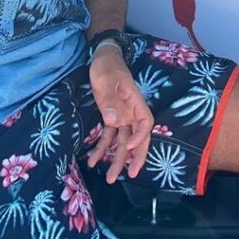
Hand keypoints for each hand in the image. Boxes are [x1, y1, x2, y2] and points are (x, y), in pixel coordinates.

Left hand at [87, 45, 153, 182]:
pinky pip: (108, 137)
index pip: (145, 123)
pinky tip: (92, 161)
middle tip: (132, 174)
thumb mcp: (106, 80)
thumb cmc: (107, 66)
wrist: (102, 59)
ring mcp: (121, 117)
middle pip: (138, 138)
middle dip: (136, 157)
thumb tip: (113, 121)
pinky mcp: (111, 118)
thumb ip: (109, 100)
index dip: (141, 136)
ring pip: (123, 142)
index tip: (128, 146)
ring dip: (117, 160)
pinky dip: (101, 149)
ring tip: (110, 178)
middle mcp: (131, 112)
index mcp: (135, 101)